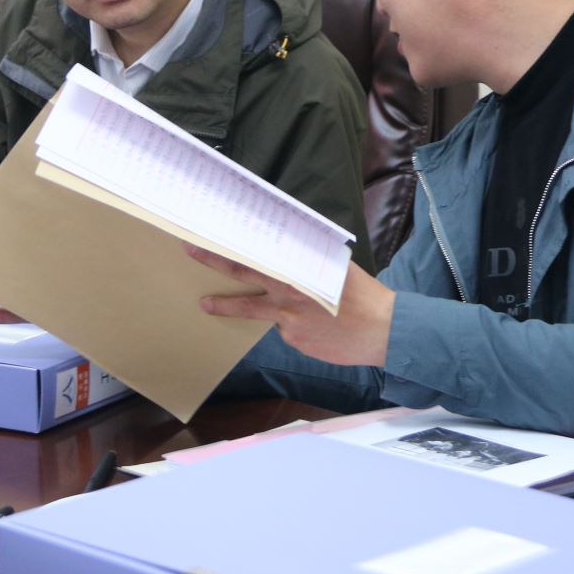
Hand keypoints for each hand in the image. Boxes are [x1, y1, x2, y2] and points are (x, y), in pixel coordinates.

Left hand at [190, 245, 394, 366]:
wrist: (382, 331)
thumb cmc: (363, 294)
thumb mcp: (336, 266)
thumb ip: (310, 256)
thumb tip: (292, 241)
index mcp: (295, 271)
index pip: (256, 252)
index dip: (231, 244)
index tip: (208, 233)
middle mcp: (286, 293)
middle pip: (243, 274)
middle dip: (214, 262)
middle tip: (191, 251)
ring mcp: (287, 320)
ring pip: (257, 309)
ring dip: (226, 305)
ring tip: (206, 304)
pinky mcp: (294, 339)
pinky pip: (285, 327)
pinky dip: (293, 323)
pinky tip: (316, 324)